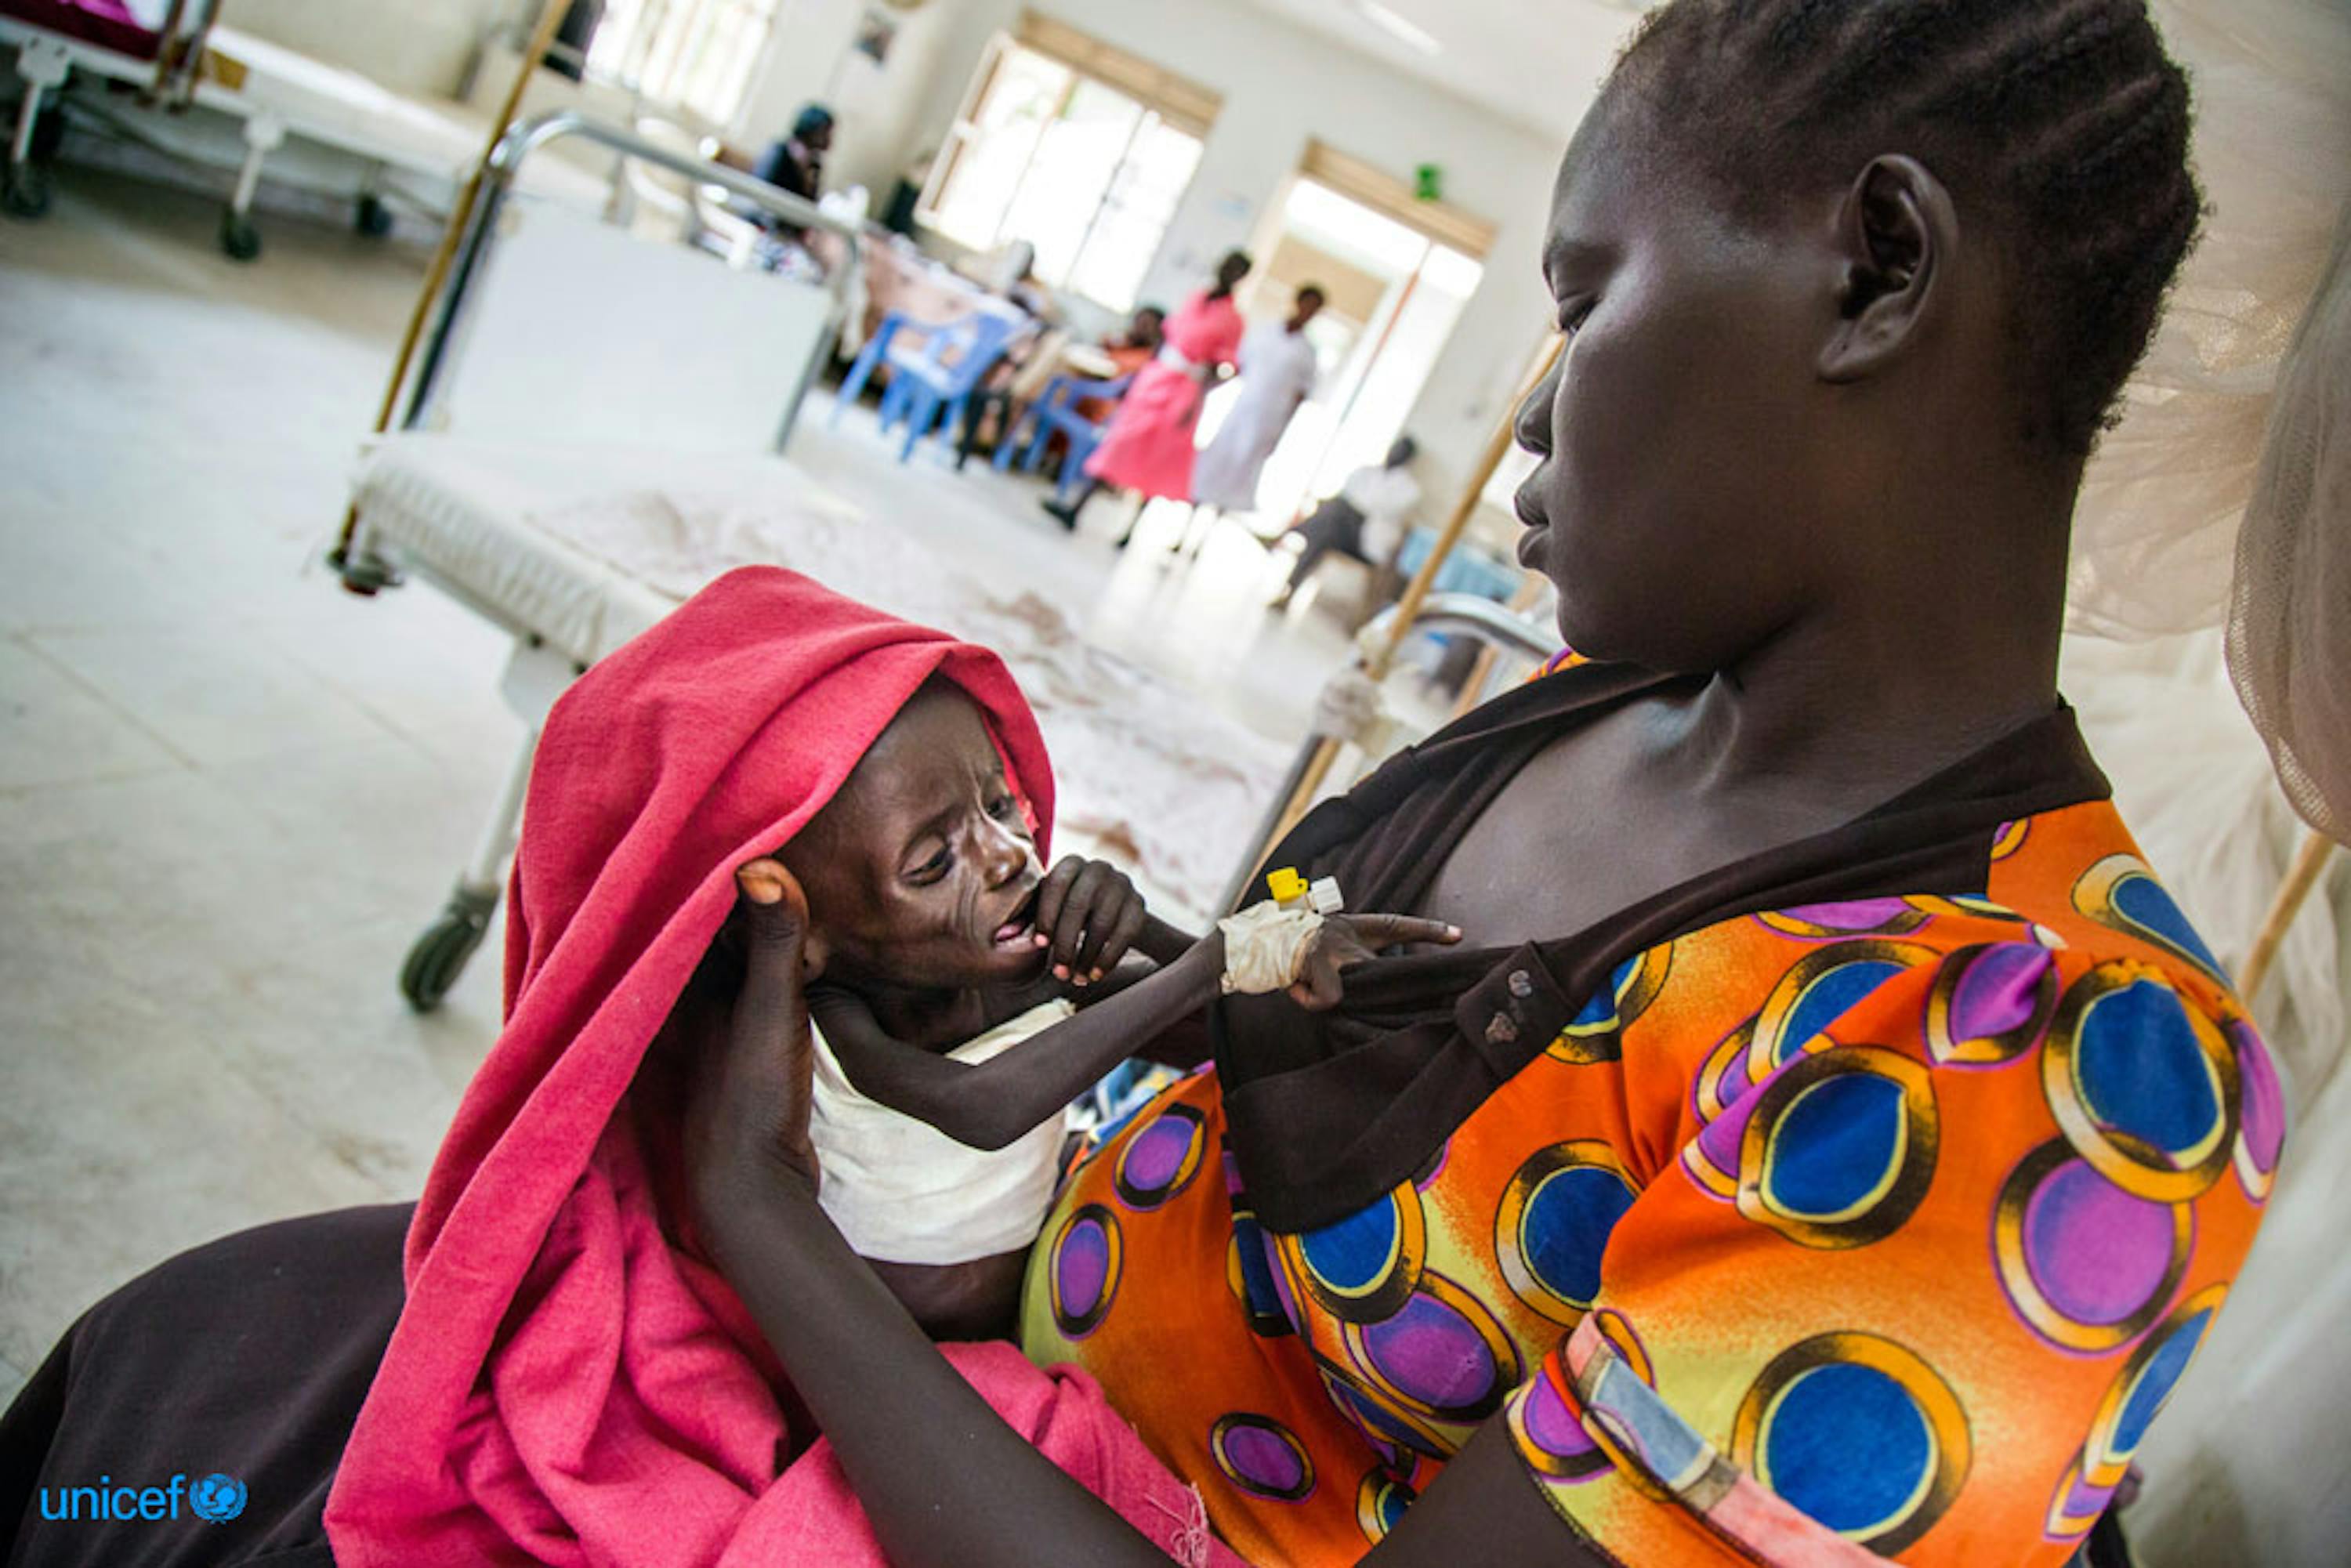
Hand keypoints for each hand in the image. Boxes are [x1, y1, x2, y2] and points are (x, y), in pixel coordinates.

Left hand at [683, 860, 822, 1255]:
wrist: (753, 1187)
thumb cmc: (752, 1096)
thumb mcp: (771, 1008)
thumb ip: (772, 941)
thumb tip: (761, 865)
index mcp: (682, 981)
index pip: (695, 902)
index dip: (718, 857)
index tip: (747, 813)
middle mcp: (686, 998)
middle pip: (707, 926)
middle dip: (733, 883)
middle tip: (773, 830)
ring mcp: (709, 1025)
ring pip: (725, 956)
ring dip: (750, 923)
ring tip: (784, 876)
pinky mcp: (735, 1048)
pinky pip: (746, 984)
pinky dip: (764, 960)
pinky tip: (795, 950)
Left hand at [1031, 855, 1147, 985]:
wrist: (1112, 908)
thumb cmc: (1067, 909)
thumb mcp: (1046, 908)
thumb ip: (1024, 918)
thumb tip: (1001, 935)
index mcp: (1070, 863)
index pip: (1055, 886)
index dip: (1046, 917)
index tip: (1039, 946)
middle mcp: (1098, 867)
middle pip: (1078, 907)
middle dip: (1066, 944)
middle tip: (1058, 972)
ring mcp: (1122, 884)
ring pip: (1102, 923)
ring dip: (1087, 957)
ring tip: (1075, 979)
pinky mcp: (1139, 904)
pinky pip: (1125, 934)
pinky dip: (1109, 958)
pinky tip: (1095, 975)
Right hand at [1288, 912, 1459, 1010]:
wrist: (1255, 941)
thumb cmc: (1296, 951)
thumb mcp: (1329, 946)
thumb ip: (1353, 960)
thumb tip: (1380, 988)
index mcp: (1354, 926)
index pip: (1398, 925)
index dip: (1429, 930)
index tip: (1460, 935)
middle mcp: (1347, 932)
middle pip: (1383, 965)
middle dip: (1393, 984)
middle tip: (1401, 991)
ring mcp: (1333, 946)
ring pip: (1360, 983)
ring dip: (1344, 995)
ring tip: (1313, 986)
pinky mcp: (1317, 962)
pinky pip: (1330, 999)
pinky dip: (1311, 1001)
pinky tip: (1297, 989)